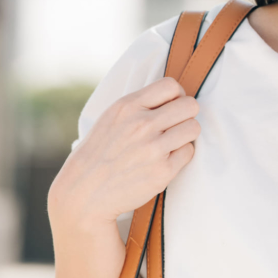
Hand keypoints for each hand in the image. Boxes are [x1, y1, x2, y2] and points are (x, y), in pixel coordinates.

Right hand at [48, 77, 201, 229]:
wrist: (84, 192)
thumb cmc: (100, 153)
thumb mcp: (111, 118)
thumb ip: (140, 105)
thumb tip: (175, 96)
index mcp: (128, 106)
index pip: (171, 85)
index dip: (177, 95)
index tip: (171, 107)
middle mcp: (142, 124)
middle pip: (190, 105)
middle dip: (186, 114)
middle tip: (175, 126)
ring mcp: (153, 148)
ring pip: (194, 128)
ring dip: (186, 135)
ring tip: (171, 142)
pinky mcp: (162, 171)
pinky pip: (189, 152)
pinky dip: (181, 155)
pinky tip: (166, 159)